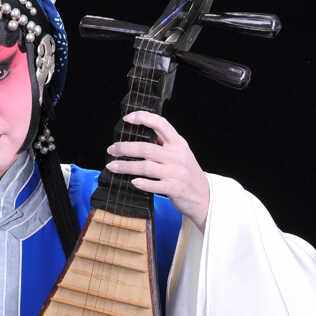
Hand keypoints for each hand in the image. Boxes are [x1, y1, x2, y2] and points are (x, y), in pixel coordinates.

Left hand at [106, 110, 209, 232]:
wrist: (204, 196)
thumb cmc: (187, 173)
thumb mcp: (180, 153)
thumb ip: (165, 143)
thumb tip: (140, 133)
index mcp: (178, 143)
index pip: (161, 124)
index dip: (143, 118)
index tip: (127, 118)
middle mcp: (177, 155)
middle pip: (146, 148)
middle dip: (125, 148)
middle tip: (111, 149)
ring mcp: (176, 172)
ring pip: (146, 167)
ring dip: (125, 166)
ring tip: (111, 166)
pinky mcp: (175, 188)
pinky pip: (155, 185)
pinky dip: (142, 183)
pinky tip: (132, 182)